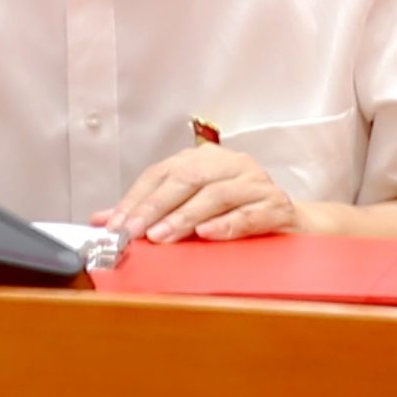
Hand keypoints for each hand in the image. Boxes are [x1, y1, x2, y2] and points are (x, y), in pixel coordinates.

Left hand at [94, 144, 306, 243]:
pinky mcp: (277, 206)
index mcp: (204, 160)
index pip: (161, 173)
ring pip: (216, 195)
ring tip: (162, 236)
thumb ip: (149, 212)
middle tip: (134, 232)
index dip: (136, 198)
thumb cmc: (238, 214)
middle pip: (186, 179)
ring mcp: (256, 183)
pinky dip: (228, 224)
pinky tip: (208, 234)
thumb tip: (101, 219)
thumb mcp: (191, 210)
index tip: (114, 225)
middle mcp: (230, 165)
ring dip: (185, 217)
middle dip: (155, 207)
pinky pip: (251, 213)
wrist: (295, 226)